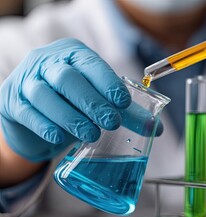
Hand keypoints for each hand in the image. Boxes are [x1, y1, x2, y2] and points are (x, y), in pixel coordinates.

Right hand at [0, 38, 130, 161]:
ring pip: (45, 95)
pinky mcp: (12, 102)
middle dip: (92, 102)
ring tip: (92, 134)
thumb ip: (127, 112)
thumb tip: (157, 129)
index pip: (90, 63)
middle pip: (67, 78)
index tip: (123, 103)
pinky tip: (59, 138)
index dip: (106, 82)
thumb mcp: (99, 100)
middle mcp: (46, 62)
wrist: (35, 114)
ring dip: (71, 117)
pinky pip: (27, 113)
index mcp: (72, 54)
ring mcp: (25, 81)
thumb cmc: (73, 103)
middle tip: (112, 122)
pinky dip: (45, 126)